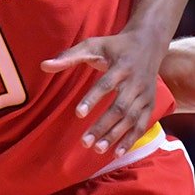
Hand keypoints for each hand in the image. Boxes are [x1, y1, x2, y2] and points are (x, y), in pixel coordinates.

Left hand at [41, 32, 159, 155]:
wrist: (150, 42)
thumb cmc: (116, 45)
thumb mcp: (94, 44)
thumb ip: (69, 56)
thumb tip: (44, 66)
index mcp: (122, 66)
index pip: (106, 84)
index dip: (93, 99)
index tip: (78, 114)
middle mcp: (136, 82)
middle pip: (120, 107)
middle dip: (103, 125)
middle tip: (85, 142)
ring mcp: (145, 94)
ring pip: (131, 118)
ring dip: (115, 135)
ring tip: (97, 149)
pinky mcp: (150, 103)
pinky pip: (142, 124)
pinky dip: (131, 139)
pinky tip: (117, 152)